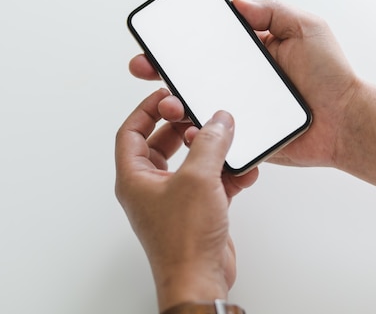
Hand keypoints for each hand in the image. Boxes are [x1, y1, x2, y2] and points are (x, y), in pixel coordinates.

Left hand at [115, 89, 258, 310]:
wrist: (201, 279)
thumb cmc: (183, 241)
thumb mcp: (197, 179)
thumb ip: (210, 144)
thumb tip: (218, 121)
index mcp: (135, 178)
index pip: (132, 133)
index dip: (146, 110)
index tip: (167, 96)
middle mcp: (151, 188)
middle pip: (162, 145)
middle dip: (183, 128)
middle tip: (199, 114)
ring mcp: (174, 200)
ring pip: (189, 163)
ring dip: (210, 151)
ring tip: (226, 140)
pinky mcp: (197, 211)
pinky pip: (210, 182)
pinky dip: (226, 174)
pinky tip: (243, 170)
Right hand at [129, 0, 360, 167]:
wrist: (346, 122)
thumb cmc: (332, 75)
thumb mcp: (306, 29)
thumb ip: (273, 11)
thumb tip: (237, 0)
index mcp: (249, 55)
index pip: (206, 45)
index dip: (179, 43)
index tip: (157, 41)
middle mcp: (239, 82)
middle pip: (192, 76)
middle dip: (161, 71)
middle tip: (143, 67)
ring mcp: (238, 111)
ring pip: (196, 107)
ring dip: (173, 104)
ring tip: (169, 103)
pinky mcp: (243, 137)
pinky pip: (214, 138)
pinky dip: (197, 136)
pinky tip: (192, 130)